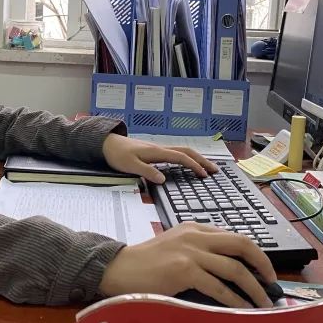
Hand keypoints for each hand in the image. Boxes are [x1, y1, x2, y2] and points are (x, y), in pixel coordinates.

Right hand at [98, 223, 277, 307]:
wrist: (117, 268)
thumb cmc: (144, 264)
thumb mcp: (175, 247)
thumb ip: (199, 251)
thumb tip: (230, 273)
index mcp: (195, 228)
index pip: (234, 236)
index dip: (255, 254)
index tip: (264, 272)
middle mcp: (196, 236)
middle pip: (242, 244)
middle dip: (263, 264)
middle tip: (272, 283)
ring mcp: (190, 252)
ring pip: (235, 268)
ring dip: (254, 288)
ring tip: (263, 303)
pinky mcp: (183, 270)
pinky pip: (219, 287)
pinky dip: (235, 300)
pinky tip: (243, 309)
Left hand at [101, 134, 218, 184]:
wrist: (107, 143)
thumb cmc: (117, 154)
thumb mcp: (130, 165)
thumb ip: (146, 171)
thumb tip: (163, 179)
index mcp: (157, 152)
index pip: (180, 157)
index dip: (193, 165)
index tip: (204, 175)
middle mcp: (160, 148)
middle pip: (187, 151)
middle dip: (202, 160)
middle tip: (214, 170)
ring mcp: (158, 149)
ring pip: (183, 150)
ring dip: (196, 158)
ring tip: (207, 167)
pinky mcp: (155, 152)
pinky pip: (176, 153)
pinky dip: (187, 158)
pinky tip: (189, 164)